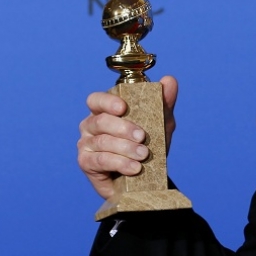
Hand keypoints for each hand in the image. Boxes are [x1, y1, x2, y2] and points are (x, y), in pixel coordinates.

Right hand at [77, 76, 178, 199]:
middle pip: (100, 121)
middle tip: (143, 137)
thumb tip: (169, 79)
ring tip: (144, 155)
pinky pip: (100, 160)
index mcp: (104, 111)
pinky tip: (135, 168)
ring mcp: (86, 144)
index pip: (96, 100)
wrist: (146, 176)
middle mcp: (90, 125)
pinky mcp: (86, 163)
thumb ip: (164, 102)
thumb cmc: (148, 144)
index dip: (107, 102)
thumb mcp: (160, 123)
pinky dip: (120, 163)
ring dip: (126, 148)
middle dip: (123, 128)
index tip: (123, 107)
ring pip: (102, 142)